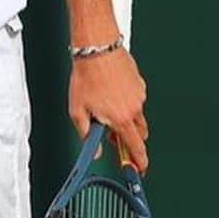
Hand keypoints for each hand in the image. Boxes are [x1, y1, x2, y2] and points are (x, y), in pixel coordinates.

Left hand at [68, 49, 148, 172]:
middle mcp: (134, 108)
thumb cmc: (86, 76)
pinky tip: (111, 93)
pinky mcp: (139, 82)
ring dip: (127, 119)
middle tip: (116, 139)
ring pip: (137, 115)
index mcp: (121, 118)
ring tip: (107, 110)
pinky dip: (126, 102)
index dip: (140, 161)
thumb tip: (94, 150)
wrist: (96, 49)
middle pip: (139, 133)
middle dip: (130, 139)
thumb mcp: (77, 110)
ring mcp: (139, 94)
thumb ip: (86, 134)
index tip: (141, 168)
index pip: (135, 146)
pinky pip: (135, 99)